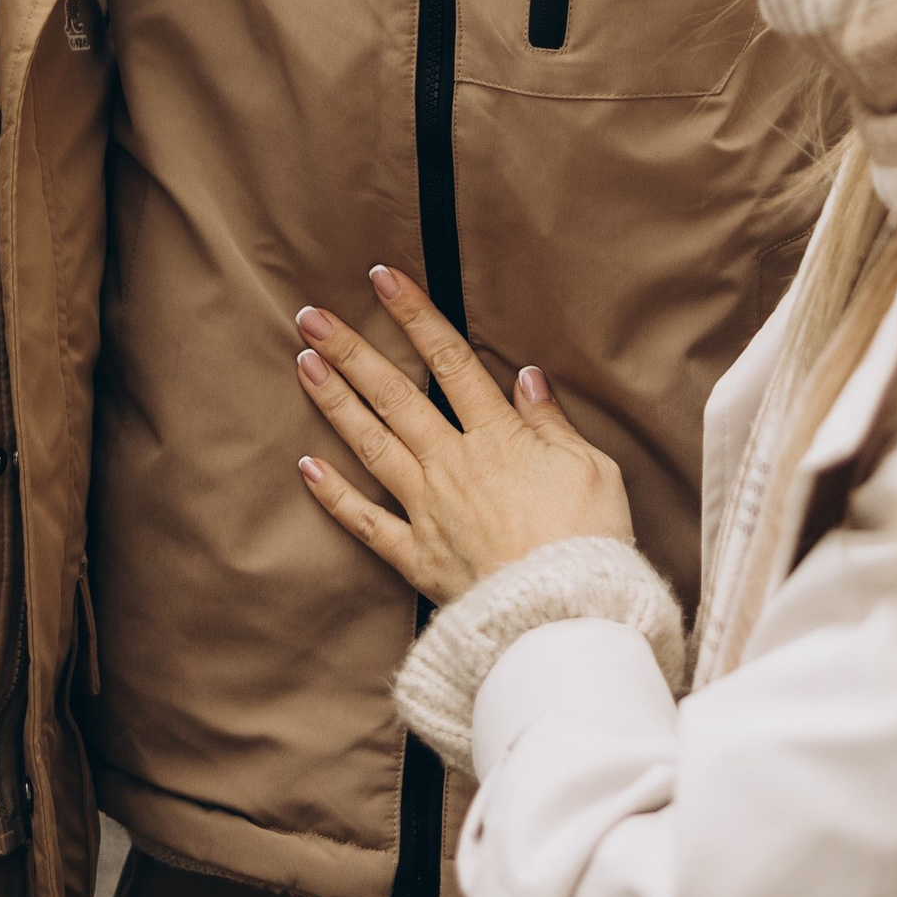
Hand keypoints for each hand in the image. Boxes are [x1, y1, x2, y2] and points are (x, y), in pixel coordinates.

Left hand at [294, 263, 636, 604]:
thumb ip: (552, 422)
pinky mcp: (418, 558)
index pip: (450, 360)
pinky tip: (307, 466)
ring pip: (371, 445)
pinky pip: (367, 523)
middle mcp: (453, 465)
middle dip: (351, 351)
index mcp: (498, 437)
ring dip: (335, 402)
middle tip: (312, 316)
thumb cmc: (590, 543)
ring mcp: (429, 510)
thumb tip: (527, 378)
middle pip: (394, 395)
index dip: (415, 316)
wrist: (566, 618)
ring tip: (303, 364)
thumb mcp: (593, 469)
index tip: (384, 279)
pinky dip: (334, 495)